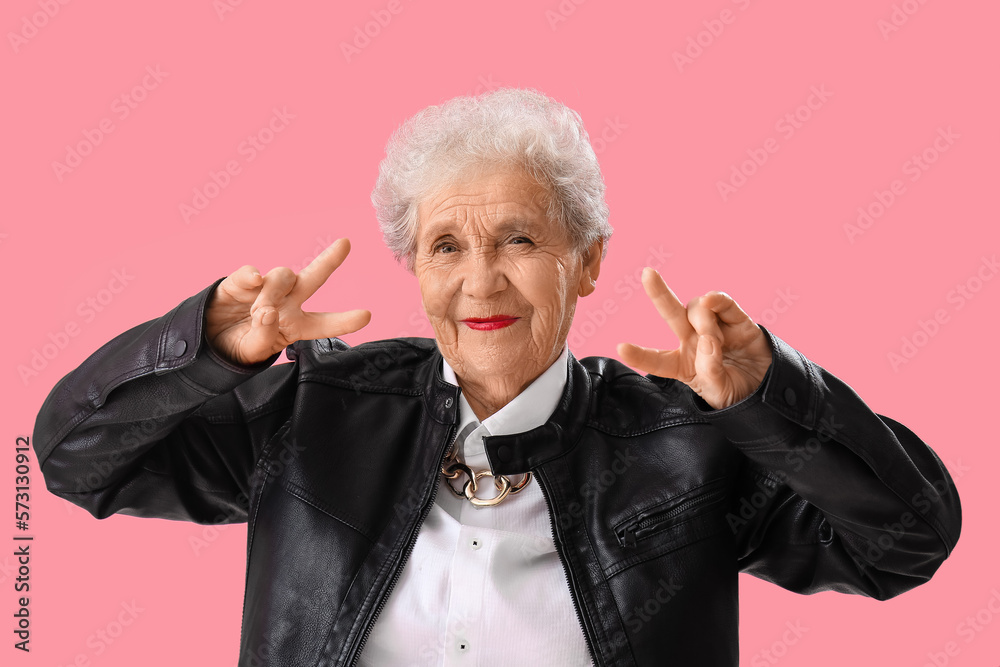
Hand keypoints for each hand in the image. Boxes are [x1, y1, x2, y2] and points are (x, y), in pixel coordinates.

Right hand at [205, 238, 371, 365]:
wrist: (207, 341)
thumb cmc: (239, 347)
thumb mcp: (253, 352)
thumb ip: (264, 336)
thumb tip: (268, 311)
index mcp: (296, 325)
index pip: (324, 324)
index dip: (344, 321)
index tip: (367, 315)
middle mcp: (286, 302)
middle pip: (312, 279)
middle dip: (329, 260)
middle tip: (345, 243)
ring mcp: (265, 289)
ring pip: (282, 276)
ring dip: (272, 293)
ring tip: (259, 312)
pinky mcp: (240, 282)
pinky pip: (251, 273)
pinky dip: (252, 275)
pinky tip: (253, 279)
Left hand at [617, 268, 772, 409]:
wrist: (769, 391)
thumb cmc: (737, 394)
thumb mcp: (719, 393)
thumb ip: (710, 371)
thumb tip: (709, 341)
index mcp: (682, 365)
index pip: (657, 360)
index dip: (640, 355)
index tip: (620, 348)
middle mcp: (694, 341)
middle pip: (672, 314)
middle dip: (659, 293)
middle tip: (647, 274)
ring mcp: (714, 328)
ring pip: (697, 308)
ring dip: (702, 320)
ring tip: (715, 340)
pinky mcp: (737, 320)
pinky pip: (723, 303)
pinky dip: (717, 300)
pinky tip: (714, 302)